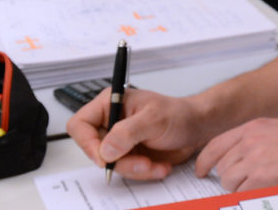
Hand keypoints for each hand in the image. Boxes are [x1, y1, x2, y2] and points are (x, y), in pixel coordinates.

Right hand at [68, 88, 214, 180]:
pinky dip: (143, 173)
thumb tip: (104, 149)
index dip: (86, 143)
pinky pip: (126, 171)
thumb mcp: (154, 119)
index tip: (104, 156)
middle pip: (95, 149)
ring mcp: (119, 141)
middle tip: (142, 162)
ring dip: (135, 169)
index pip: (80, 124)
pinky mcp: (129, 155)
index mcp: (110, 104)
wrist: (198, 128)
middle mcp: (111, 123)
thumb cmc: (179, 114)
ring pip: (111, 164)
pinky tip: (160, 166)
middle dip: (119, 161)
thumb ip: (127, 132)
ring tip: (156, 165)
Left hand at [195, 118, 277, 191]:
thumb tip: (236, 156)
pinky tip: (266, 188)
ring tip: (261, 183)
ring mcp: (254, 161)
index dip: (204, 161)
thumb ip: (254, 139)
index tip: (201, 170)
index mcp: (253, 128)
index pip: (215, 145)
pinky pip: (242, 193)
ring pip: (229, 182)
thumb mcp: (277, 129)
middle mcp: (249, 142)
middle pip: (222, 167)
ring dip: (240, 187)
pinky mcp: (261, 179)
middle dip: (230, 177)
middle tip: (247, 180)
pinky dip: (250, 195)